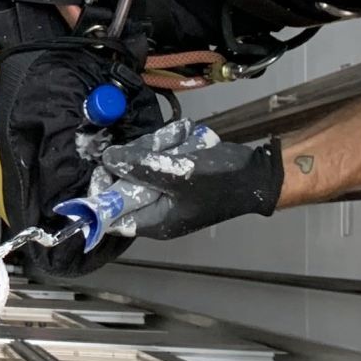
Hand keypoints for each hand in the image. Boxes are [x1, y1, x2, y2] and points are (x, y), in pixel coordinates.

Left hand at [92, 118, 282, 240]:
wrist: (258, 175)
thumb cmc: (219, 181)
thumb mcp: (177, 173)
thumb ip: (140, 168)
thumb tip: (108, 160)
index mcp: (155, 222)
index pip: (113, 216)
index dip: (102, 193)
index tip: (102, 165)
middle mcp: (158, 212)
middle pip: (126, 188)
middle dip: (134, 163)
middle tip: (148, 146)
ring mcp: (168, 195)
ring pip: (142, 170)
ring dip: (154, 151)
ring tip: (176, 141)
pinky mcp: (177, 179)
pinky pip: (159, 163)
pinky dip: (166, 149)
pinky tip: (182, 138)